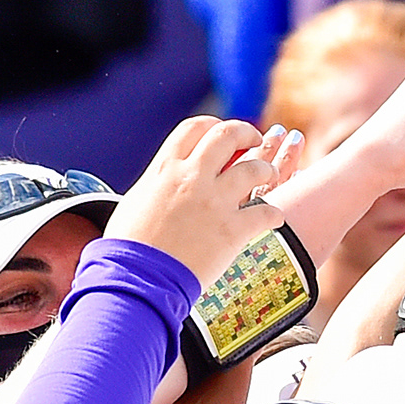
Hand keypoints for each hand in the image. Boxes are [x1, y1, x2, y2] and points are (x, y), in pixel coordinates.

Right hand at [110, 118, 303, 286]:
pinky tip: (274, 217)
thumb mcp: (138, 200)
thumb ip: (159, 182)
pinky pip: (265, 212)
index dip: (213, 125)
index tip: (222, 131)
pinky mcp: (231, 230)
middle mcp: (192, 177)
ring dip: (267, 169)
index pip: (195, 128)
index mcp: (166, 168)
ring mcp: (214, 202)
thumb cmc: (130, 245)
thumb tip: (166, 178)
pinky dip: (273, 213)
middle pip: (228, 135)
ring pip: (254, 168)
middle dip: (246, 132)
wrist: (137, 278)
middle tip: (255, 139)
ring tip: (270, 174)